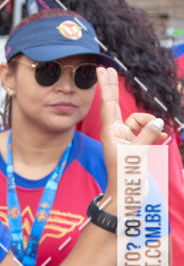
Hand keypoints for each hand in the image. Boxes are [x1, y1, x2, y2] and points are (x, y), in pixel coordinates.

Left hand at [97, 67, 167, 188]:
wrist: (127, 195)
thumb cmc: (126, 177)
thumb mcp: (137, 154)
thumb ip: (148, 135)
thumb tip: (158, 122)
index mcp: (111, 133)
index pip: (108, 105)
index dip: (107, 87)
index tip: (102, 71)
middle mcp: (117, 133)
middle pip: (117, 105)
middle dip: (116, 90)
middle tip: (110, 70)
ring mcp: (126, 139)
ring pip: (141, 121)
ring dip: (152, 126)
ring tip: (160, 138)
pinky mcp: (135, 145)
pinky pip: (148, 132)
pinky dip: (156, 134)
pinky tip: (163, 139)